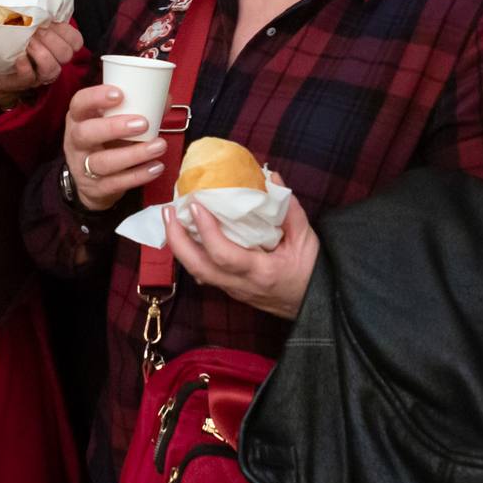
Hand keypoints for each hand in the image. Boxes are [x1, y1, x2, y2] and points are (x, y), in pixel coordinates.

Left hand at [0, 20, 82, 109]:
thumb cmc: (14, 42)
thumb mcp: (30, 26)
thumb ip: (40, 17)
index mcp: (57, 46)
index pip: (75, 41)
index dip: (67, 32)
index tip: (50, 22)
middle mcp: (52, 62)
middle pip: (66, 54)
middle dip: (51, 39)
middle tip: (35, 30)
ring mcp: (38, 74)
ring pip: (52, 69)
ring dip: (40, 53)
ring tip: (27, 42)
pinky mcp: (22, 82)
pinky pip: (28, 76)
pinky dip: (24, 65)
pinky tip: (18, 56)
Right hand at [61, 83, 165, 211]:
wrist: (93, 183)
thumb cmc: (107, 142)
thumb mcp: (113, 123)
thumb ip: (137, 110)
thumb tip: (166, 99)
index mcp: (79, 119)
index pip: (79, 103)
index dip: (96, 97)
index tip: (119, 94)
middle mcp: (76, 142)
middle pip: (86, 133)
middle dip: (114, 127)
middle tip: (143, 123)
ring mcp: (83, 167)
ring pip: (102, 162)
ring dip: (133, 154)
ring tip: (159, 146)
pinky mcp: (96, 188)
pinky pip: (115, 183)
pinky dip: (138, 175)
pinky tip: (156, 167)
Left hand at [165, 174, 317, 319]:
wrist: (314, 304)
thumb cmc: (311, 271)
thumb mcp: (306, 237)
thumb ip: (288, 208)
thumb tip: (270, 177)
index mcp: (261, 272)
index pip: (224, 255)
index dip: (207, 231)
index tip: (196, 205)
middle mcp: (240, 285)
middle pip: (198, 267)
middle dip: (177, 240)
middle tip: (168, 212)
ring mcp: (232, 290)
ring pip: (196, 272)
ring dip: (179, 246)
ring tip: (171, 219)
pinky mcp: (230, 289)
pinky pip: (203, 272)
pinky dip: (191, 253)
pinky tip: (186, 234)